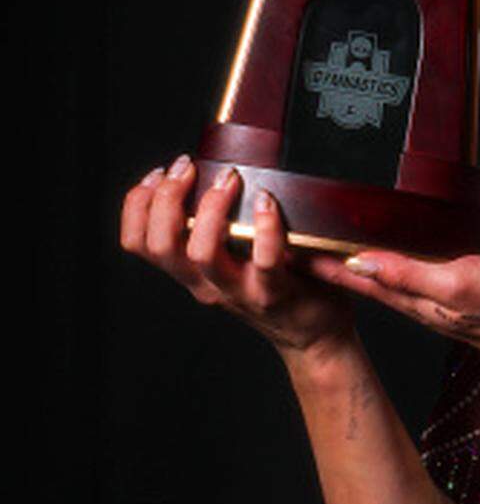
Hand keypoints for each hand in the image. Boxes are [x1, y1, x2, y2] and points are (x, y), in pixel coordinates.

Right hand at [119, 154, 356, 356]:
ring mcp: (239, 291)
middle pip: (160, 244)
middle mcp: (207, 284)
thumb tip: (210, 171)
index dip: (137, 204)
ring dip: (211, 208)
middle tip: (188, 168)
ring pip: (202, 254)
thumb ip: (218, 229)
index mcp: (192, 272)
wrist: (318, 336)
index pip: (138, 242)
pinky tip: (268, 202)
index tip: (157, 174)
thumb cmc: (280, 284)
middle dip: (166, 197)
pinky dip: (266, 226)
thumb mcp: (235, 260)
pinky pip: (264, 260)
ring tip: (229, 179)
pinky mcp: (275, 293)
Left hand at [304, 242, 479, 364]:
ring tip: (315, 237)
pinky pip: (393, 270)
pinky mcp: (437, 288)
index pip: (347, 273)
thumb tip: (362, 259)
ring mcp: (420, 293)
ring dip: (340, 256)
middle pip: (351, 271)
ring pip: (369, 270)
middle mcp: (406, 294)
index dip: (316, 258)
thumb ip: (409, 272)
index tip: (285, 240)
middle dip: (319, 256)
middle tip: (289, 235)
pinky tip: (370, 249)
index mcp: (404, 292)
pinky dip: (372, 258)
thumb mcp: (454, 281)